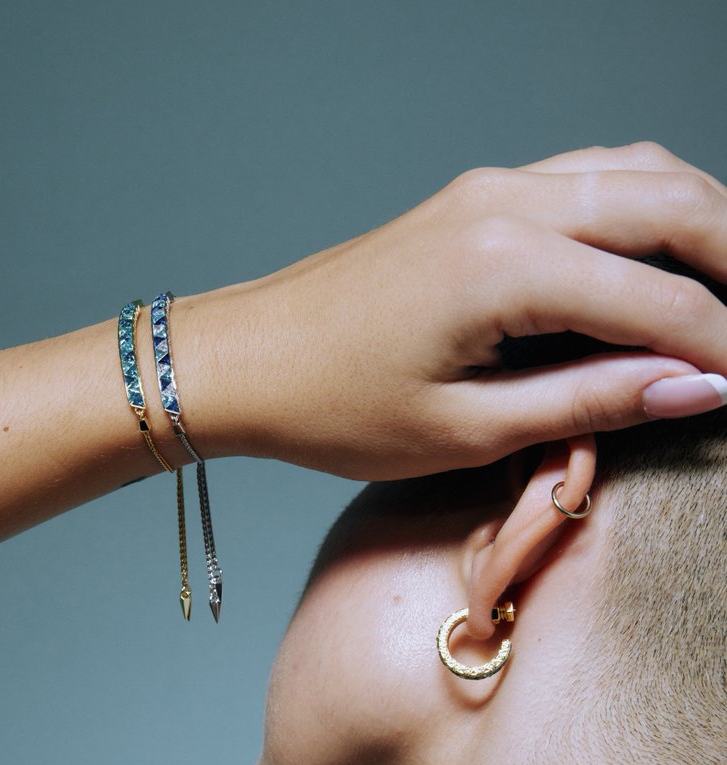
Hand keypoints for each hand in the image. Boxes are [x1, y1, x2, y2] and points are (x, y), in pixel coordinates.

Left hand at [185, 141, 726, 478]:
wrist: (247, 361)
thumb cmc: (334, 406)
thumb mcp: (467, 429)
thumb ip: (590, 400)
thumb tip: (692, 387)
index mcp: (504, 268)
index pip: (658, 299)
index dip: (718, 346)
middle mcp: (506, 204)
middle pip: (672, 200)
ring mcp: (489, 189)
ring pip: (637, 172)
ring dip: (697, 220)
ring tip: (722, 292)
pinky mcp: (474, 197)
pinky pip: (589, 176)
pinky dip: (642, 208)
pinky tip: (655, 257)